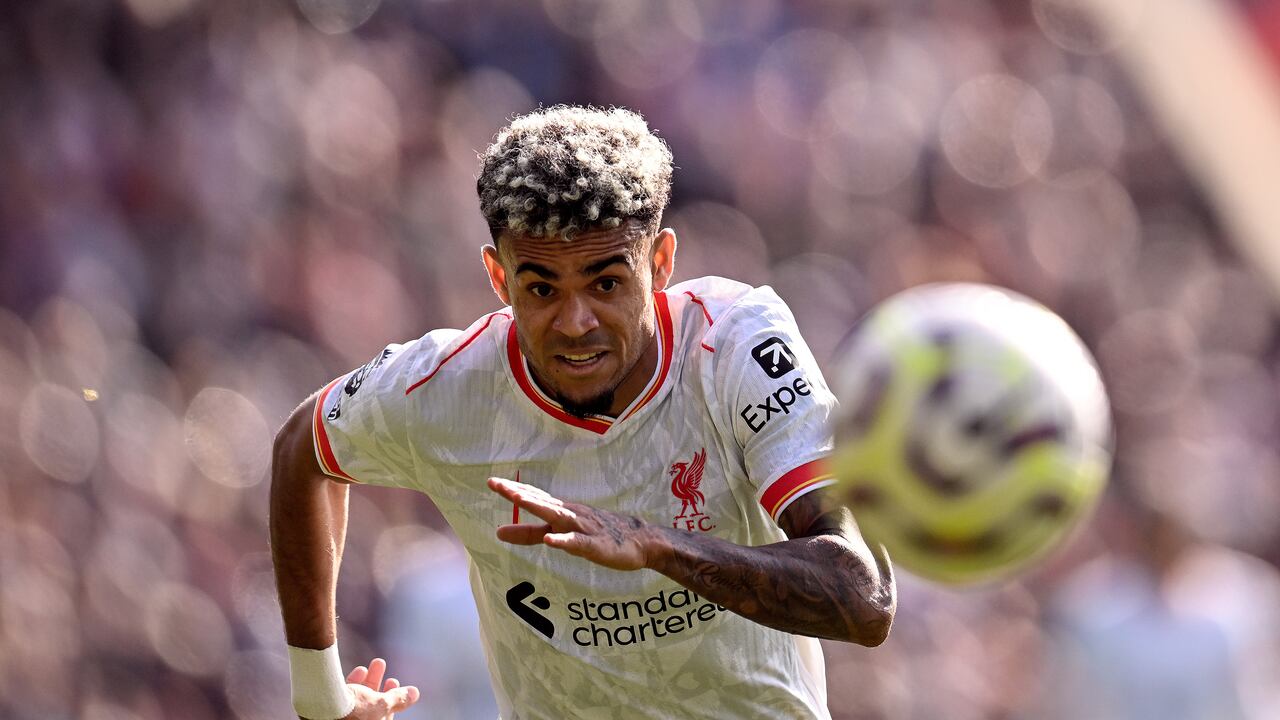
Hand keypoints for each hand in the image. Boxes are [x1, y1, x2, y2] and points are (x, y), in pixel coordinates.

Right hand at [338, 658, 419, 719]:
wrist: (322, 708)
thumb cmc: (355, 710)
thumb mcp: (382, 703)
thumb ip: (398, 698)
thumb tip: (415, 693)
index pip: (385, 716)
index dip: (393, 700)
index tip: (393, 680)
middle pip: (373, 706)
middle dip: (380, 684)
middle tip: (383, 667)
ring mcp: (346, 718)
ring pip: (360, 699)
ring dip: (370, 680)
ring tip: (378, 662)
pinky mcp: (334, 711)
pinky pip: (346, 698)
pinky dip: (354, 684)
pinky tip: (360, 670)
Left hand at [489, 476, 654, 570]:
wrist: (639, 541)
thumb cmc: (597, 534)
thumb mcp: (559, 532)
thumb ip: (528, 533)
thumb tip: (498, 532)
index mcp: (561, 510)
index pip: (534, 497)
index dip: (512, 490)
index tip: (491, 482)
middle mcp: (570, 514)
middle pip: (540, 501)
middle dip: (518, 493)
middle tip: (495, 483)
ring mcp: (583, 527)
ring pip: (557, 516)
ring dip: (538, 506)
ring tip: (518, 499)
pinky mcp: (596, 545)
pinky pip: (578, 542)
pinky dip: (563, 541)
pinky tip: (549, 540)